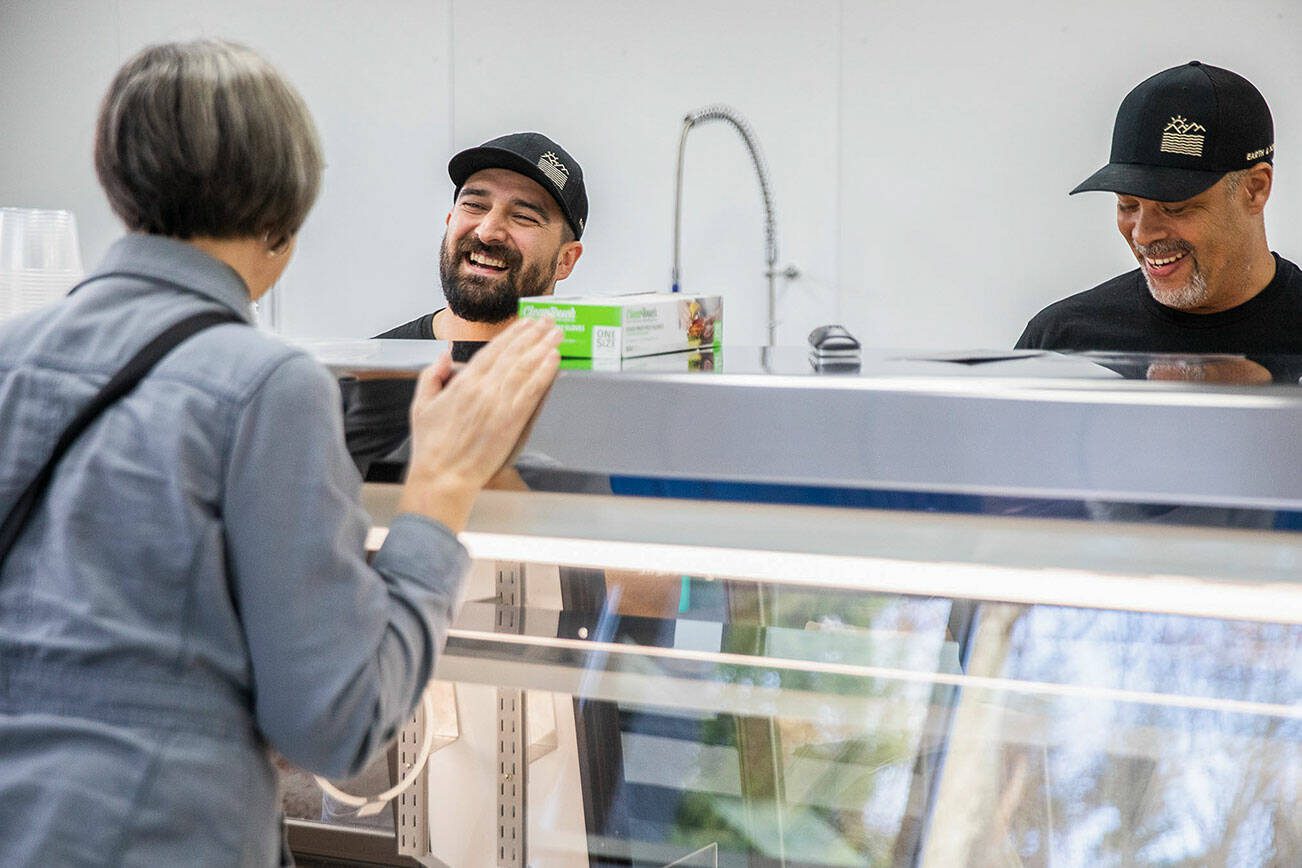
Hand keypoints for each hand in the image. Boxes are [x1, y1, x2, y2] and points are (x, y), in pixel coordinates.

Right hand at [397, 317, 561, 530]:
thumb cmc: (432, 445)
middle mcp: (484, 389)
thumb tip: (446, 355)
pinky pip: (533, 391)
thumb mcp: (421, 405)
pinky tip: (555, 360)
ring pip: (526, 368)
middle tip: (549, 321)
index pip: (493, 350)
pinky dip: (545, 373)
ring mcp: (500, 404)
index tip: (526, 322)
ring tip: (556, 333)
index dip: (513, 334)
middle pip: (514, 354)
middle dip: (534, 334)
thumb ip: (433, 375)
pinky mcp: (512, 422)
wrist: (443, 477)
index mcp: (463, 382)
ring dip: (544, 348)